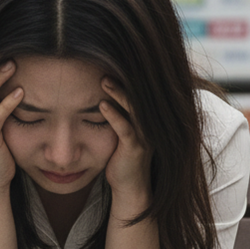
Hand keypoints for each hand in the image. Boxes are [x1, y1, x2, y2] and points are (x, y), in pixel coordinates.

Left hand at [99, 77, 151, 201]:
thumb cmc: (121, 158)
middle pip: (139, 96)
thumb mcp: (121, 132)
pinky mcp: (135, 148)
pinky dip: (114, 115)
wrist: (129, 187)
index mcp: (146, 119)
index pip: (139, 93)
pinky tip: (102, 105)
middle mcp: (149, 125)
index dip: (127, 77)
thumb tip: (100, 94)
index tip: (110, 61)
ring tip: (103, 80)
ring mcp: (144, 136)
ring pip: (134, 109)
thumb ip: (117, 114)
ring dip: (118, 93)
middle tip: (105, 65)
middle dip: (124, 80)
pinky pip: (125, 128)